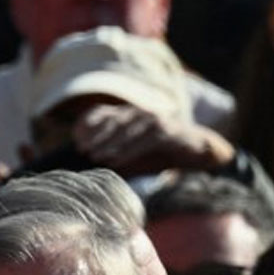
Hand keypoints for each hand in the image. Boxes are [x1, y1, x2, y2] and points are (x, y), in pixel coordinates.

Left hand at [72, 104, 235, 176]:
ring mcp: (153, 119)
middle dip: (95, 135)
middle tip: (83, 150)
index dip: (86, 124)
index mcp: (128, 114)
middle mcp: (139, 112)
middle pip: (111, 119)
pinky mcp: (166, 130)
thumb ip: (116, 154)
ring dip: (109, 143)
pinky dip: (128, 151)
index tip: (76, 140)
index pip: (100, 112)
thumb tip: (92, 162)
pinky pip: (143, 140)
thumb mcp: (135, 154)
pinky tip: (116, 161)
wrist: (197, 150)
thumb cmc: (162, 154)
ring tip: (95, 156)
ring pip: (126, 129)